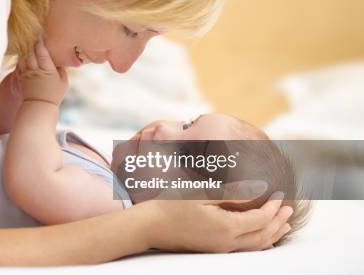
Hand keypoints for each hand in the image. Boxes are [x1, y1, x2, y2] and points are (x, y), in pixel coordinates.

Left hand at [16, 39, 68, 105]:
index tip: (42, 35)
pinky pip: (19, 63)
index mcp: (47, 70)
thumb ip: (62, 70)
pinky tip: (24, 55)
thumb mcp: (64, 82)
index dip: (41, 42)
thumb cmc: (54, 95)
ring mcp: (26, 73)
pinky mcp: (20, 77)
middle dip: (33, 43)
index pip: (42, 51)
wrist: (39, 106)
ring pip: (24, 56)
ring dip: (27, 50)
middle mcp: (36, 70)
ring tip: (30, 45)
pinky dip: (21, 58)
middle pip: (32, 51)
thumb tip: (60, 59)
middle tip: (35, 37)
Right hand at [138, 191, 293, 252]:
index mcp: (226, 227)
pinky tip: (261, 237)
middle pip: (264, 236)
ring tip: (283, 225)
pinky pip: (244, 249)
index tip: (280, 193)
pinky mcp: (213, 250)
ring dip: (272, 234)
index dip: (273, 206)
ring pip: (256, 246)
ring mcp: (219, 249)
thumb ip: (233, 192)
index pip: (261, 219)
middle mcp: (226, 243)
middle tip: (288, 208)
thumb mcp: (203, 193)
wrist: (149, 226)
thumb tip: (259, 188)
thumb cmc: (171, 205)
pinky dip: (259, 242)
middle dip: (279, 221)